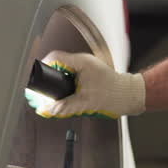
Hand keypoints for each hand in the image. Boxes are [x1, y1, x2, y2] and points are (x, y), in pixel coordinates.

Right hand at [29, 51, 145, 118]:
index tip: (38, 79)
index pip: (55, 57)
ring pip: (65, 75)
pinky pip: (72, 81)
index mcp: (81, 62)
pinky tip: (67, 100)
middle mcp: (83, 63)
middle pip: (58, 67)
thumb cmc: (114, 94)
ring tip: (55, 98)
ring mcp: (86, 70)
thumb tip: (47, 110)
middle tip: (44, 93)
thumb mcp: (86, 102)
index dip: (43, 67)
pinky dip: (68, 90)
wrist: (130, 96)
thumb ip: (65, 106)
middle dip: (50, 80)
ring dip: (59, 87)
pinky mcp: (89, 78)